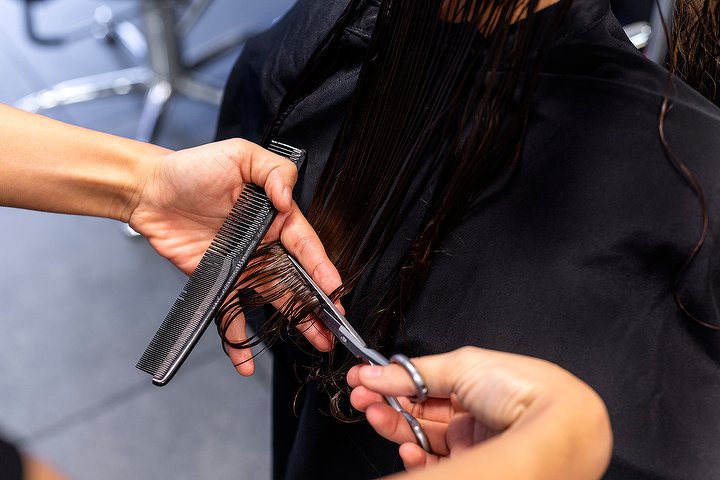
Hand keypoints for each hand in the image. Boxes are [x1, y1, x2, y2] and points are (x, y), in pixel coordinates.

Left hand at [128, 139, 336, 373]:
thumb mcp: (241, 155)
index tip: (335, 289)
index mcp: (275, 216)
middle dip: (318, 303)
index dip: (322, 268)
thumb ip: (273, 173)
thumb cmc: (193, 168)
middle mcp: (263, 243)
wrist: (149, 190)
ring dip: (294, 322)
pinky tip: (246, 361)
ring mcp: (242, 265)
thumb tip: (287, 200)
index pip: (305, 245)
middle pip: (297, 278)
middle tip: (334, 327)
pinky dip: (238, 339)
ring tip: (315, 342)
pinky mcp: (218, 280)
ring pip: (274, 298)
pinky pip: (231, 312)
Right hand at [348, 347, 611, 478]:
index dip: (392, 381)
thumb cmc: (520, 387)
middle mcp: (474, 415)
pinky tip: (406, 447)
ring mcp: (473, 444)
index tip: (364, 379)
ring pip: (422, 437)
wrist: (555, 423)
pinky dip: (416, 456)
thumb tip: (374, 372)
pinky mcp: (474, 466)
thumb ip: (413, 372)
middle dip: (386, 403)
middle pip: (419, 412)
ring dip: (395, 426)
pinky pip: (436, 462)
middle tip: (361, 398)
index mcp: (474, 384)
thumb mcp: (460, 365)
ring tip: (374, 414)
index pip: (423, 385)